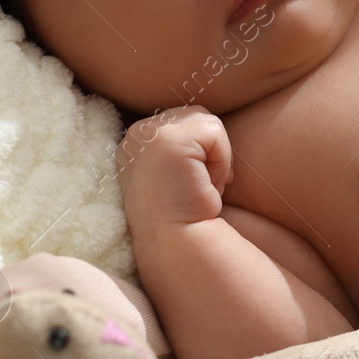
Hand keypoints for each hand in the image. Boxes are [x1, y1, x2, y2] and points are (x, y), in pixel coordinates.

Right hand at [116, 105, 233, 231]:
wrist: (177, 242)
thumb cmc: (184, 213)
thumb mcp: (177, 171)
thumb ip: (184, 146)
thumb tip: (209, 128)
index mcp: (136, 142)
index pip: (184, 122)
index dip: (202, 150)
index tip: (196, 183)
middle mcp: (136, 134)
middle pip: (198, 116)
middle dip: (210, 150)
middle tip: (202, 185)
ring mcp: (148, 134)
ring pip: (209, 123)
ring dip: (217, 156)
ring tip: (202, 185)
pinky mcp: (167, 139)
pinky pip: (215, 133)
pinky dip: (222, 160)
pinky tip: (207, 185)